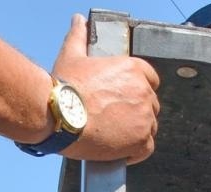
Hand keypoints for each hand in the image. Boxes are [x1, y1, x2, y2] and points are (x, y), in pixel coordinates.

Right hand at [52, 14, 160, 163]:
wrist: (59, 116)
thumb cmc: (65, 87)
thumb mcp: (72, 55)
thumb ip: (79, 36)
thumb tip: (78, 21)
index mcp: (133, 70)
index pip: (150, 79)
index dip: (138, 89)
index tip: (125, 97)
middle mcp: (144, 92)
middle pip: (150, 104)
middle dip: (136, 111)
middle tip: (114, 117)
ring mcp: (144, 118)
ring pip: (149, 126)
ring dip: (136, 131)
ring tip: (115, 134)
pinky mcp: (140, 141)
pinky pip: (147, 148)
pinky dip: (136, 151)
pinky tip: (122, 150)